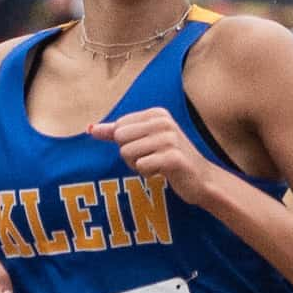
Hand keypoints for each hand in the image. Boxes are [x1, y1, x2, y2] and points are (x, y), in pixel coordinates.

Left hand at [90, 107, 224, 204]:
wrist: (201, 179)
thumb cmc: (170, 159)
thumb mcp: (145, 140)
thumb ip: (116, 132)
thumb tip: (90, 128)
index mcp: (157, 113)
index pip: (119, 127)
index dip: (126, 144)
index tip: (147, 149)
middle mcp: (163, 122)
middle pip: (121, 139)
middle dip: (129, 155)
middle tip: (151, 159)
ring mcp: (169, 139)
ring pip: (127, 153)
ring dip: (138, 166)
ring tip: (156, 165)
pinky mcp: (172, 158)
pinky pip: (141, 166)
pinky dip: (147, 174)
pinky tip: (163, 173)